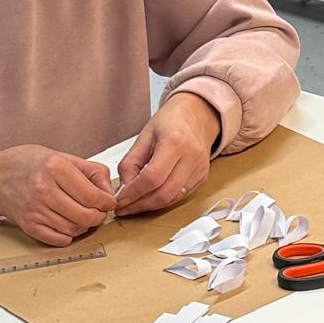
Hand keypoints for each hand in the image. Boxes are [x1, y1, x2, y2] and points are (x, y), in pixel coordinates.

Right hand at [0, 147, 114, 244]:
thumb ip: (91, 171)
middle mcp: (44, 189)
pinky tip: (67, 223)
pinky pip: (59, 239)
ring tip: (82, 214)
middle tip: (99, 211)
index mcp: (55, 168)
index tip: (108, 201)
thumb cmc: (28, 164)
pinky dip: (69, 234)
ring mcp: (35, 210)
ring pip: (74, 229)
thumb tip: (109, 191)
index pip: (92, 195)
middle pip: (85, 215)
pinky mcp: (28, 225)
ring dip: (84, 226)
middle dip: (99, 216)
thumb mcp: (62, 156)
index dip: (107, 202)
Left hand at [115, 93, 220, 216]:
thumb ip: (130, 163)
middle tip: (124, 208)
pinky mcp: (203, 176)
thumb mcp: (144, 136)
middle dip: (140, 205)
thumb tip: (124, 190)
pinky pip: (181, 196)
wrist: (197, 114)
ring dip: (151, 206)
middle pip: (164, 193)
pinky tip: (150, 198)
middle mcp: (192, 156)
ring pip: (173, 199)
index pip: (152, 178)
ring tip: (134, 205)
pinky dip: (163, 201)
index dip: (133, 193)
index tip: (120, 200)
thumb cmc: (171, 121)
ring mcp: (200, 168)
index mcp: (175, 142)